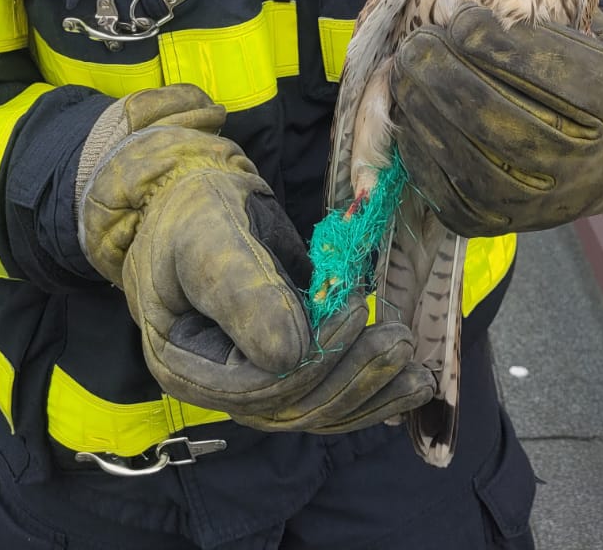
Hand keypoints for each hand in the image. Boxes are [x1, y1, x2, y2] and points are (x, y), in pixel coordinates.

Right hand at [76, 85, 433, 431]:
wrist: (191, 195)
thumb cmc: (190, 209)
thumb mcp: (209, 237)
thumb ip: (244, 291)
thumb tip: (291, 354)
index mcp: (184, 363)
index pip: (255, 389)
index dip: (311, 361)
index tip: (354, 312)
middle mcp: (218, 384)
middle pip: (291, 408)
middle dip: (350, 378)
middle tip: (399, 340)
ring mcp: (251, 378)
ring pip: (315, 407)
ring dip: (369, 391)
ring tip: (418, 372)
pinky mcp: (282, 362)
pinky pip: (325, 390)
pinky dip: (368, 389)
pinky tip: (408, 384)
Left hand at [389, 7, 602, 235]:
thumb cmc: (593, 81)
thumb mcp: (596, 40)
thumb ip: (551, 18)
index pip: (544, 73)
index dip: (492, 43)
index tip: (462, 18)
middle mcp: (582, 161)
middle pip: (498, 116)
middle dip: (445, 73)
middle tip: (418, 42)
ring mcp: (544, 203)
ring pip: (471, 159)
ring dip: (426, 109)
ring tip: (405, 72)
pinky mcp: (505, 225)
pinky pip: (453, 195)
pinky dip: (423, 153)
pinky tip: (410, 116)